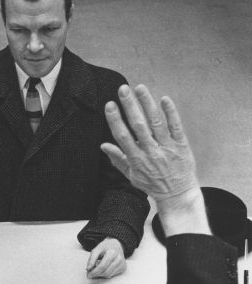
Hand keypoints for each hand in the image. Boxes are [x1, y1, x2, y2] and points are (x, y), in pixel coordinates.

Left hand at [86, 238, 125, 278]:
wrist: (116, 245)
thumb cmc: (106, 247)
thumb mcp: (96, 249)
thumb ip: (91, 259)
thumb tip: (88, 269)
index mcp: (112, 252)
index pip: (102, 266)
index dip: (94, 272)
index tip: (89, 275)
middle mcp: (119, 259)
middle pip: (105, 272)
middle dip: (96, 274)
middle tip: (90, 274)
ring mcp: (122, 264)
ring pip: (108, 275)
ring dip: (100, 275)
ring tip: (96, 270)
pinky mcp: (123, 268)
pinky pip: (112, 275)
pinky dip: (105, 274)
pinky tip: (103, 269)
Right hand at [100, 84, 198, 203]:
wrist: (177, 194)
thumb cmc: (152, 185)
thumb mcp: (131, 176)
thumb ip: (118, 160)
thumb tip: (104, 146)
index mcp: (136, 160)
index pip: (123, 136)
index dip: (116, 120)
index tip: (110, 105)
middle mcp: (151, 152)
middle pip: (138, 126)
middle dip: (130, 106)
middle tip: (123, 89)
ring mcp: (166, 147)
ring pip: (156, 123)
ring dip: (147, 104)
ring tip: (140, 88)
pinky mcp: (181, 145)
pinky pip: (175, 126)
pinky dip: (170, 113)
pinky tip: (164, 99)